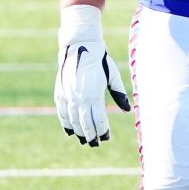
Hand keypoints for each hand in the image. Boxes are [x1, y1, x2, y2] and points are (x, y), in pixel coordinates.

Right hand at [54, 5, 130, 146]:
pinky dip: (65, 123)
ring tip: (84, 141)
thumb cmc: (100, 59)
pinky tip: (69, 131)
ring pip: (72, 120)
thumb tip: (128, 109)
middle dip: (90, 135)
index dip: (102, 130)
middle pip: (84, 122)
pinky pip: (61, 112)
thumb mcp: (112, 75)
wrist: (80, 45)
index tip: (106, 138)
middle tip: (95, 144)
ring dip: (78, 132)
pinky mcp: (60, 92)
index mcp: (93, 93)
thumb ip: (119, 93)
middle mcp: (79, 97)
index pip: (98, 118)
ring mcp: (68, 95)